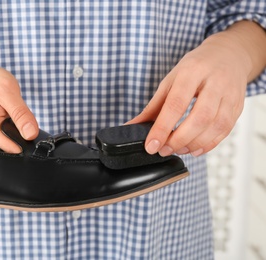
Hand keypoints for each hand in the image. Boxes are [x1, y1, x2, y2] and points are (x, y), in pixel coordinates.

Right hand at [0, 61, 38, 152]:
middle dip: (25, 138)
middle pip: (14, 146)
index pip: (11, 149)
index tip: (37, 138)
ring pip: (15, 140)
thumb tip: (31, 134)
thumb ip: (20, 114)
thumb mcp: (7, 92)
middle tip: (28, 118)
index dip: (27, 146)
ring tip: (20, 114)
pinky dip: (19, 126)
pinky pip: (13, 133)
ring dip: (22, 131)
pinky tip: (18, 116)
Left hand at [127, 31, 250, 156]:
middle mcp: (214, 82)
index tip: (151, 145)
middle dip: (179, 139)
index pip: (176, 103)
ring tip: (178, 149)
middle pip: (199, 117)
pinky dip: (209, 144)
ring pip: (215, 126)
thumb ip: (153, 106)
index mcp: (192, 72)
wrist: (228, 55)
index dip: (162, 128)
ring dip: (194, 144)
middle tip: (164, 150)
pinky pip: (226, 130)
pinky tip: (194, 149)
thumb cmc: (196, 68)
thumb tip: (133, 126)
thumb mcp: (171, 80)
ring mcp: (230, 94)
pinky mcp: (238, 106)